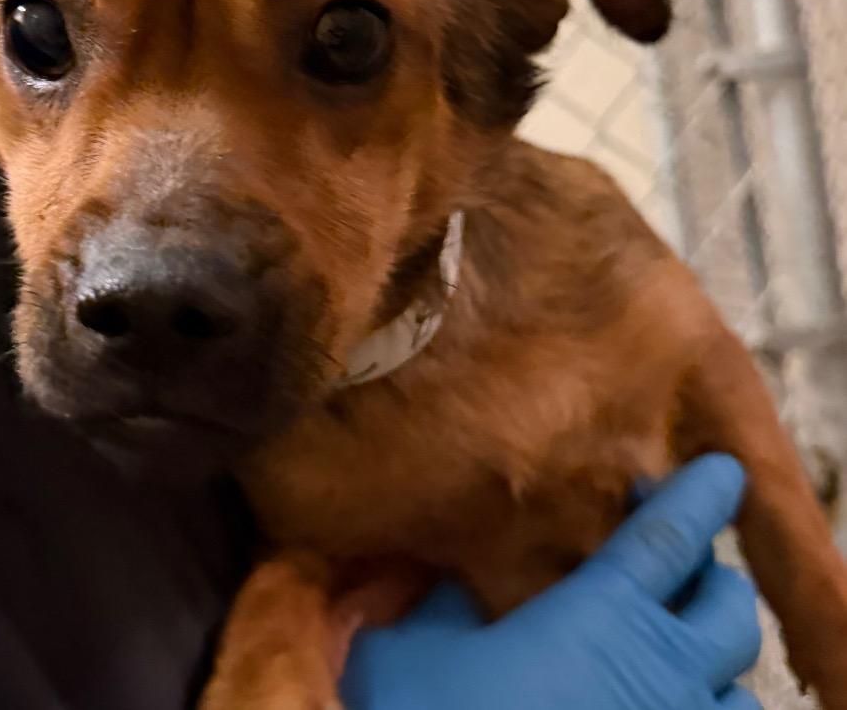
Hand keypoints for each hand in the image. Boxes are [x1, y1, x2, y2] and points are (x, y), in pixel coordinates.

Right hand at [341, 455, 761, 708]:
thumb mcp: (415, 645)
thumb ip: (450, 602)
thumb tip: (460, 572)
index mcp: (597, 615)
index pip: (667, 538)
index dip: (700, 495)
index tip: (722, 468)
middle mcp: (656, 671)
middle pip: (731, 610)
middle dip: (715, 580)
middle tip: (676, 572)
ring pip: (740, 691)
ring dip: (714, 664)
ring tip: (673, 657)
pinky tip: (660, 705)